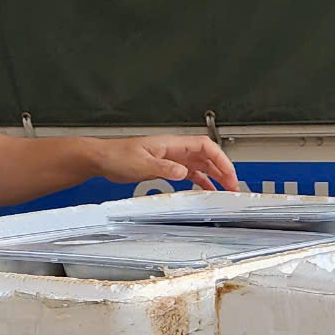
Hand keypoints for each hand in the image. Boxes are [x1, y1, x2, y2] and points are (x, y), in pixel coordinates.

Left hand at [90, 135, 242, 191]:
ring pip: (200, 165)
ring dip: (214, 176)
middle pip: (207, 156)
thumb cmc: (118, 156)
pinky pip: (189, 173)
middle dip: (222, 169)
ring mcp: (171, 158)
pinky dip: (200, 181)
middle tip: (232, 186)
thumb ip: (164, 168)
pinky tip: (204, 190)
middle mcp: (175, 150)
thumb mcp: (142, 163)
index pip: (205, 146)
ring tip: (223, 190)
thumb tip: (184, 172)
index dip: (220, 159)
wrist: (103, 159)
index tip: (228, 173)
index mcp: (172, 144)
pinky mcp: (166, 167)